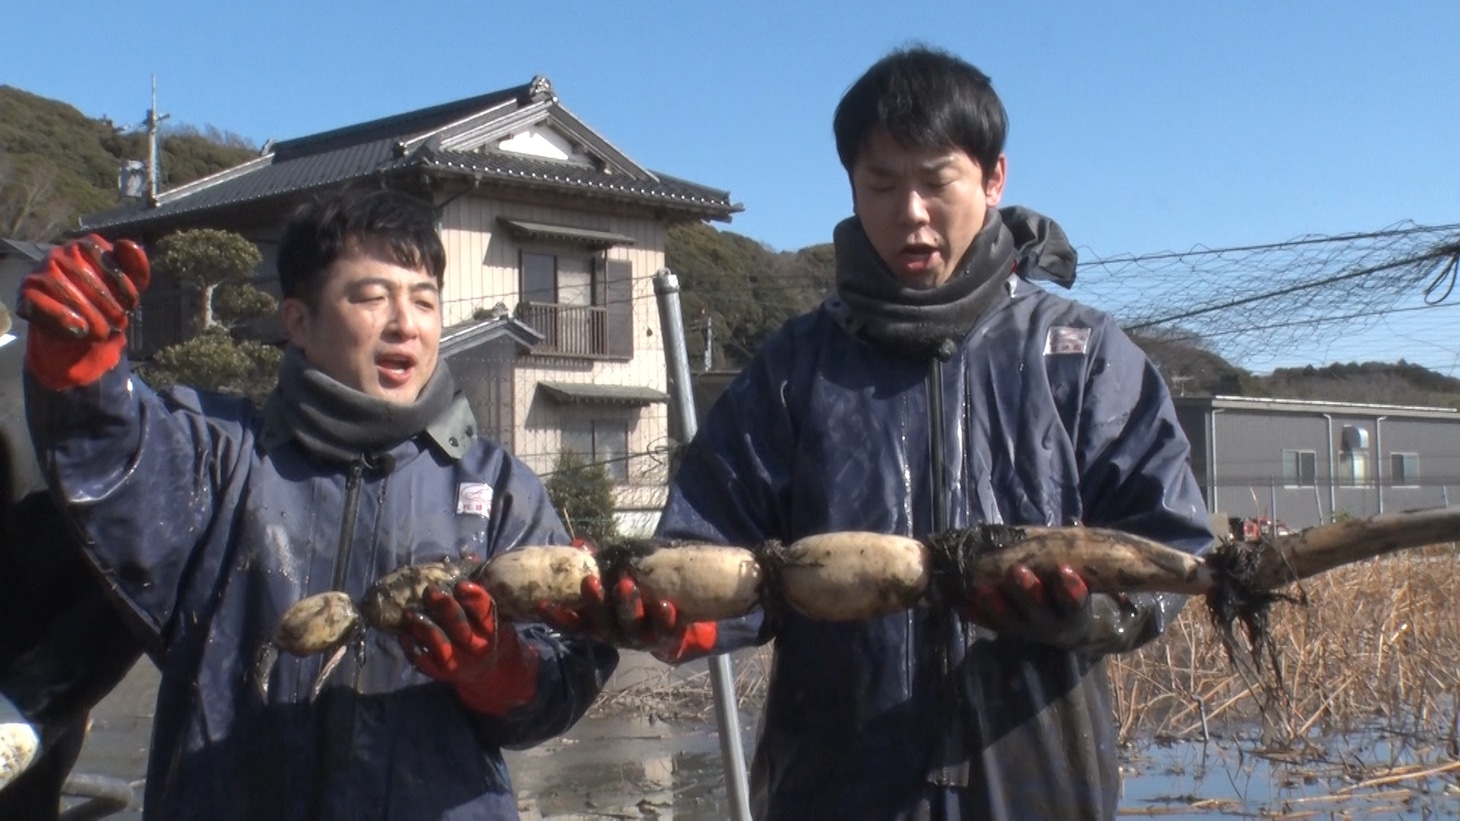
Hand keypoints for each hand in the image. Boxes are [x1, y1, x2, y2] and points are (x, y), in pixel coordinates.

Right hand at [17, 235, 150, 389]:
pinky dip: (64, 320)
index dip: (123, 286)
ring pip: (67, 292)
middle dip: (110, 305)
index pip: (107, 260)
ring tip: (103, 332)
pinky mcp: (26, 291)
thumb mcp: (128, 287)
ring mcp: (40, 270)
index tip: (131, 305)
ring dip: (91, 317)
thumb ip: (135, 266)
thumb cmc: (106, 301)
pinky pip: (43, 305)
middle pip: (88, 278)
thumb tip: (126, 243)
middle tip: (120, 324)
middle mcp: (60, 253)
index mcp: (86, 245)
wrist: (79, 328)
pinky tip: (80, 331)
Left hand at [399, 580, 538, 715]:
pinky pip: (423, 663)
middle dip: (444, 608)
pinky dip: (411, 649)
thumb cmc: (491, 634)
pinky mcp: (442, 673)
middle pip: (459, 627)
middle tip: (430, 591)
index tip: (460, 584)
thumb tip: (468, 557)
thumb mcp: (496, 614)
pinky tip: (403, 634)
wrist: (491, 672)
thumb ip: (480, 589)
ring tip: (410, 612)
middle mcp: (476, 647)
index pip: (484, 611)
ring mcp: (458, 662)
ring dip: (424, 628)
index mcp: (491, 629)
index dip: (473, 597)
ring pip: (440, 645)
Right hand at [540, 574, 717, 664]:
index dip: (558, 617)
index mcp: (600, 624)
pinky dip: (664, 618)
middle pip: (601, 624)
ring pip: (631, 628)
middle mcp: (616, 634)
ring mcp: (640, 638)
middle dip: (595, 603)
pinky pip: (665, 630)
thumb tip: (580, 544)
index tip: (542, 604)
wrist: (671, 631)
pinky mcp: (666, 638)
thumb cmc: (634, 603)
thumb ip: (599, 567)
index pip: (574, 624)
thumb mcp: (613, 586)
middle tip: (590, 581)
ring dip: (627, 607)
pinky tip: (664, 603)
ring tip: (626, 585)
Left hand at [964, 563, 1093, 645]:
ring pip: (1009, 620)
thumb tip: (1074, 521)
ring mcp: (1026, 630)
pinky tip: (961, 604)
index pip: (1074, 601)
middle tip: (1017, 570)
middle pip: (1037, 611)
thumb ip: (1077, 550)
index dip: (1070, 588)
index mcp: (1074, 611)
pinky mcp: (1005, 632)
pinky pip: (988, 625)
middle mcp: (1050, 625)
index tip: (1063, 569)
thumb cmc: (1071, 588)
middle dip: (1027, 591)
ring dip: (994, 604)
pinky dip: (976, 615)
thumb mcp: (1082, 575)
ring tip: (980, 587)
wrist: (1068, 627)